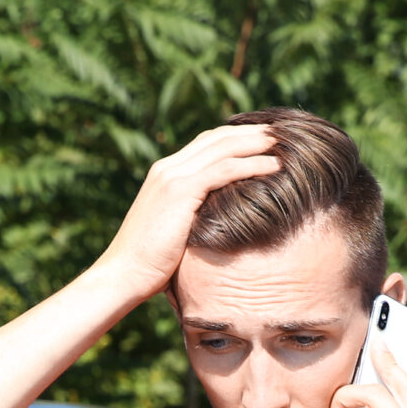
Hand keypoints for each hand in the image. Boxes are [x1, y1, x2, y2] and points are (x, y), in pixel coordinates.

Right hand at [89, 125, 280, 303]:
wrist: (123, 275)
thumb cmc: (149, 266)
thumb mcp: (175, 233)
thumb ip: (194, 219)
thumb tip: (220, 227)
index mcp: (164, 175)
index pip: (205, 144)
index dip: (235, 138)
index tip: (263, 141)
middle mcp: (167, 168)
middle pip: (216, 138)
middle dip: (250, 133)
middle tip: (279, 133)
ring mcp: (172, 177)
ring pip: (223, 148)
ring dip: (256, 143)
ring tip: (283, 143)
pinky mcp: (180, 191)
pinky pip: (224, 169)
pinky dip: (251, 164)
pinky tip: (274, 166)